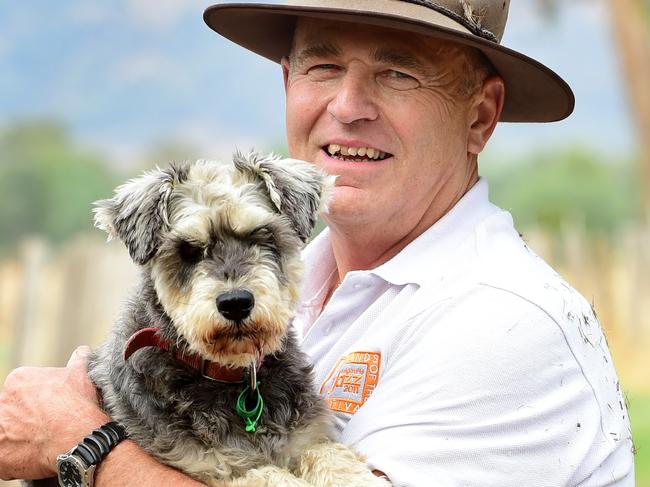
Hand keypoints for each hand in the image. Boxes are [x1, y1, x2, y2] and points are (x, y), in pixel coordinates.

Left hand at [0, 346, 109, 479]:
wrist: (80, 438)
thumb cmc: (79, 406)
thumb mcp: (81, 376)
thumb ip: (77, 361)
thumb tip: (83, 352)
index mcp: (19, 380)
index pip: (22, 391)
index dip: (38, 401)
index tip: (51, 409)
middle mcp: (3, 400)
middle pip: (12, 411)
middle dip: (26, 418)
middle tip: (47, 426)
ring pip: (6, 432)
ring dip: (19, 437)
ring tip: (41, 442)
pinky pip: (3, 457)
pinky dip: (15, 458)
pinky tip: (35, 454)